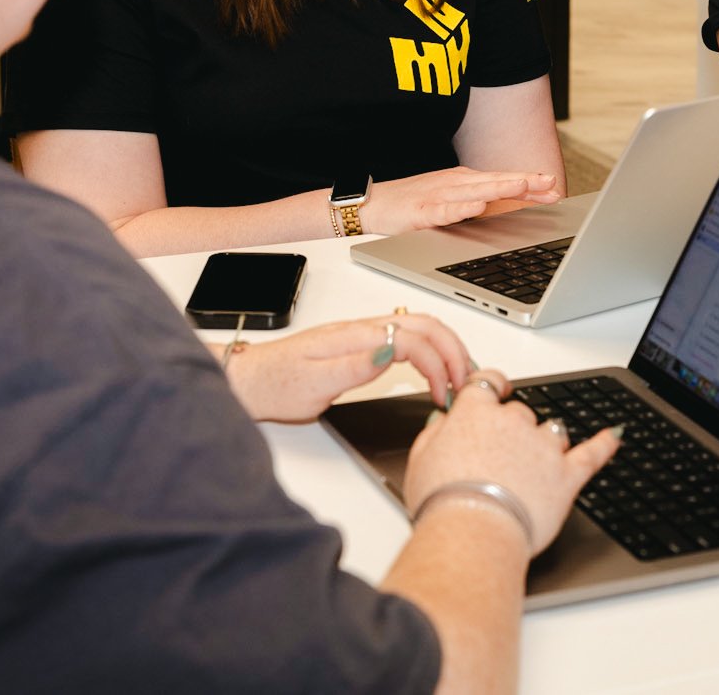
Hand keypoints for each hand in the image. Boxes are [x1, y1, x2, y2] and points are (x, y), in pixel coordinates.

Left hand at [221, 312, 474, 422]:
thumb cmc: (277, 384)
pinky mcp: (363, 343)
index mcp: (355, 336)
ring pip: (421, 327)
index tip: (443, 394)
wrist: (250, 379)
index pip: (413, 338)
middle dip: (455, 351)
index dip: (437, 364)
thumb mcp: (313, 384)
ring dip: (447, 348)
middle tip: (467, 384)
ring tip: (461, 377)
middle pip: (426, 324)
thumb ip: (354, 368)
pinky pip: (409, 337)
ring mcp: (364, 333)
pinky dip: (432, 351)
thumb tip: (392, 352)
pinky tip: (435, 369)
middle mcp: (363, 329)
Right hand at [363, 167, 562, 233]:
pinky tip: (477, 206)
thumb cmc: (414, 203)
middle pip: (496, 181)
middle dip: (525, 182)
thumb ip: (481, 203)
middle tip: (551, 183)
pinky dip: (462, 207)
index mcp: (466, 182)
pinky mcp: (422, 210)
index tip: (556, 189)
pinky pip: (445, 209)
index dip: (531, 185)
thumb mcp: (453, 201)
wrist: (373, 204)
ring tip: (523, 186)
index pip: (504, 181)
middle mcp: (456, 183)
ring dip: (501, 188)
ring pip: (475, 190)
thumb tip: (512, 209)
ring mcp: (439, 194)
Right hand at [403, 372, 622, 553]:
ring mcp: (545, 448)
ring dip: (545, 443)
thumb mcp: (420, 459)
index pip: (488, 383)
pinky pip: (592, 453)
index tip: (495, 390)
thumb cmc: (444, 502)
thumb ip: (435, 432)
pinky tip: (614, 435)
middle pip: (520, 413)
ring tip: (532, 467)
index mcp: (477, 413)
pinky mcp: (567, 475)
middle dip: (512, 430)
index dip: (492, 387)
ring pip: (552, 431)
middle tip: (498, 459)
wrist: (473, 533)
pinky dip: (605, 443)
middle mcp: (514, 422)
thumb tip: (444, 419)